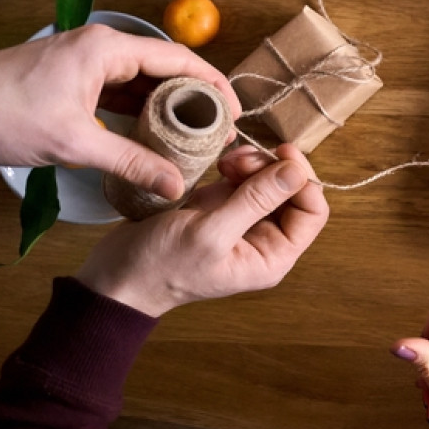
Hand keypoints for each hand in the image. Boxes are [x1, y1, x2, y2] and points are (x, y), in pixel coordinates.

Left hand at [0, 24, 240, 200]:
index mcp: (108, 49)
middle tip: (219, 131)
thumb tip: (175, 186)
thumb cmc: (3, 114)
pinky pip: (120, 89)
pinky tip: (152, 134)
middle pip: (166, 68)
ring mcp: (86, 60)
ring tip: (194, 137)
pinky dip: (140, 110)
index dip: (215, 85)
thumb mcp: (73, 144)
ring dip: (167, 106)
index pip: (180, 59)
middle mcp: (102, 47)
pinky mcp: (72, 76)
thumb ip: (130, 162)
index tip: (236, 113)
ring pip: (143, 80)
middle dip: (195, 98)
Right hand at [75, 145, 326, 316]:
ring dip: (253, 164)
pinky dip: (236, 166)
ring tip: (226, 163)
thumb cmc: (161, 264)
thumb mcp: (211, 232)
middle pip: (291, 191)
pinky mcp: (220, 208)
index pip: (312, 211)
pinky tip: (218, 165)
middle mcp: (263, 239)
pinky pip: (243, 179)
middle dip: (271, 168)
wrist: (116, 275)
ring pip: (268, 180)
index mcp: (272, 256)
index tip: (282, 153)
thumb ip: (256, 200)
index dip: (303, 179)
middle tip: (241, 160)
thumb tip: (296, 171)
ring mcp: (241, 221)